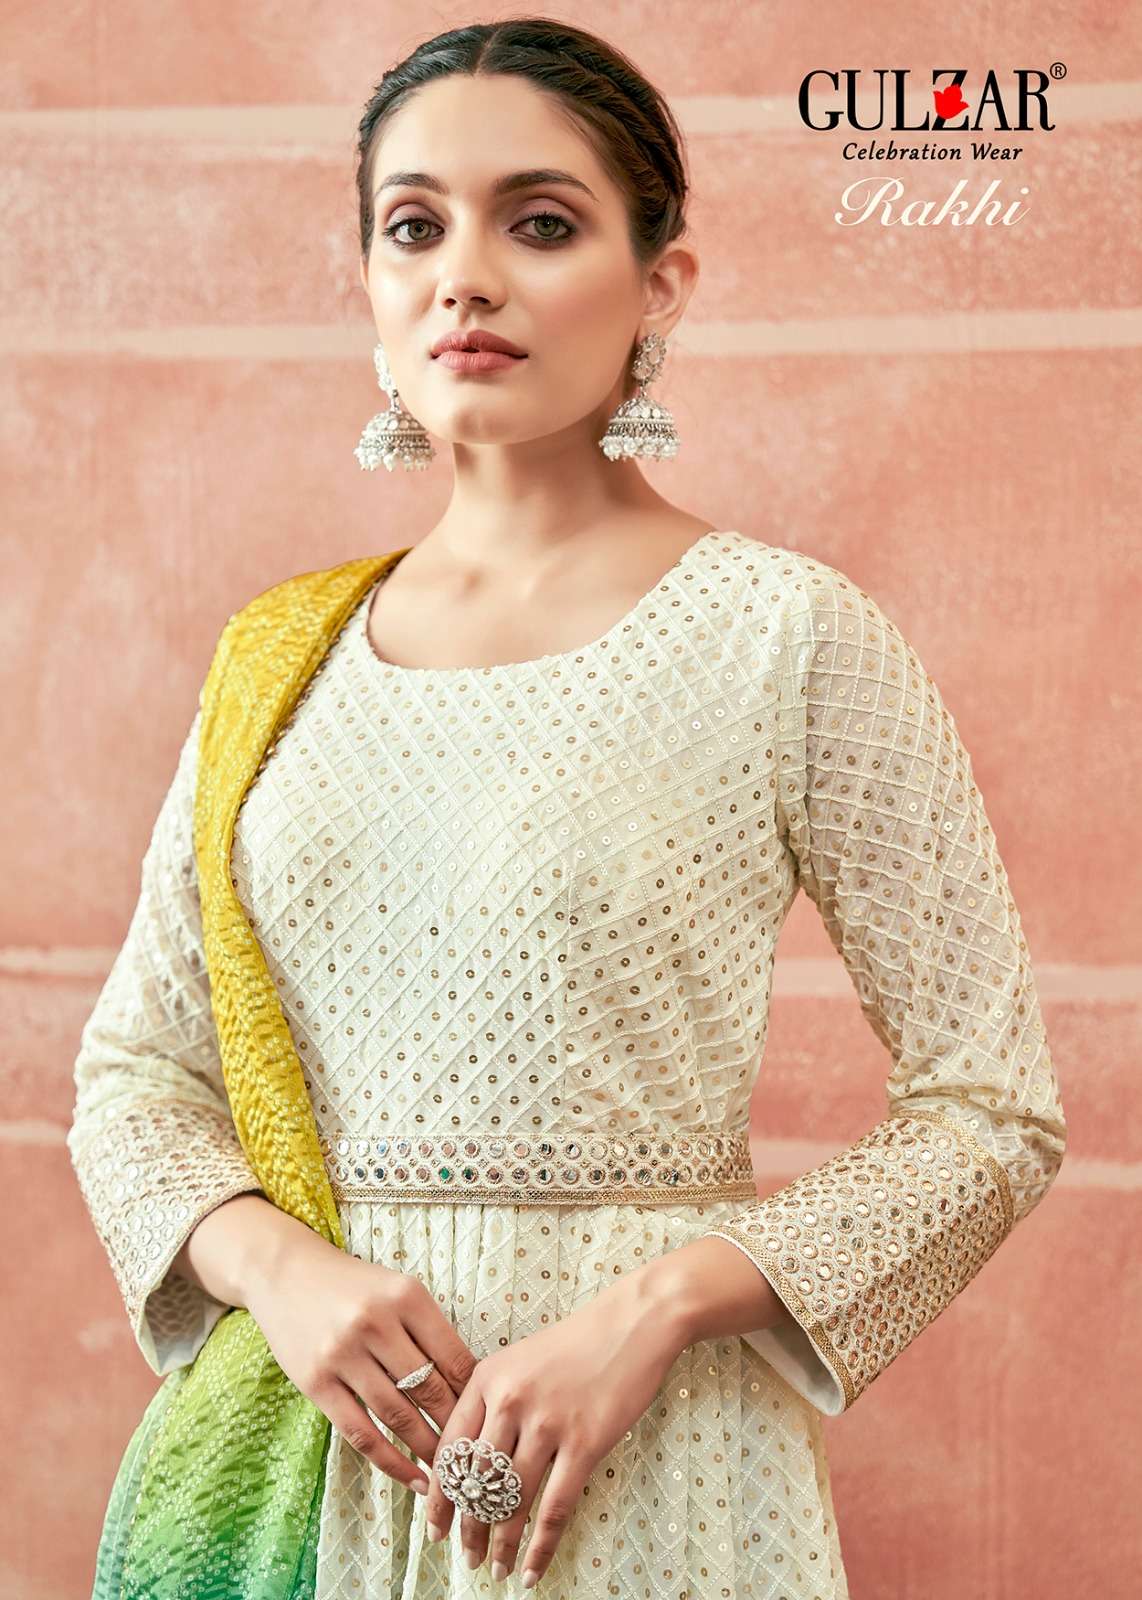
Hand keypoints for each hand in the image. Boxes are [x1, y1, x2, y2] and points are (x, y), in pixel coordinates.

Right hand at [243, 1227, 478, 1495]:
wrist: (286, 1273)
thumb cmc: (353, 1286)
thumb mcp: (397, 1289)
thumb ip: (428, 1330)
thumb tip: (468, 1385)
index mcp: (406, 1296)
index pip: (453, 1356)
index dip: (474, 1394)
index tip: (487, 1418)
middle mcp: (376, 1323)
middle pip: (429, 1389)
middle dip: (455, 1426)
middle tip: (474, 1454)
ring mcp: (343, 1354)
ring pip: (398, 1416)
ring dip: (428, 1449)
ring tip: (450, 1473)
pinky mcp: (316, 1383)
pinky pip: (361, 1433)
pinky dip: (391, 1462)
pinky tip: (413, 1478)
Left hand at [423, 1266, 690, 1587]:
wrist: (633, 1323)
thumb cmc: (576, 1342)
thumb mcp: (519, 1359)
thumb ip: (491, 1401)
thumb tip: (470, 1463)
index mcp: (487, 1378)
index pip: (450, 1450)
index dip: (440, 1497)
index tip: (435, 1528)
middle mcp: (510, 1400)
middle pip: (477, 1481)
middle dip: (468, 1528)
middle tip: (467, 1558)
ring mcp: (548, 1423)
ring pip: (512, 1500)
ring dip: (501, 1543)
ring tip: (495, 1569)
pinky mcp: (585, 1442)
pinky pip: (555, 1508)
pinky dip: (540, 1546)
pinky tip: (532, 1569)